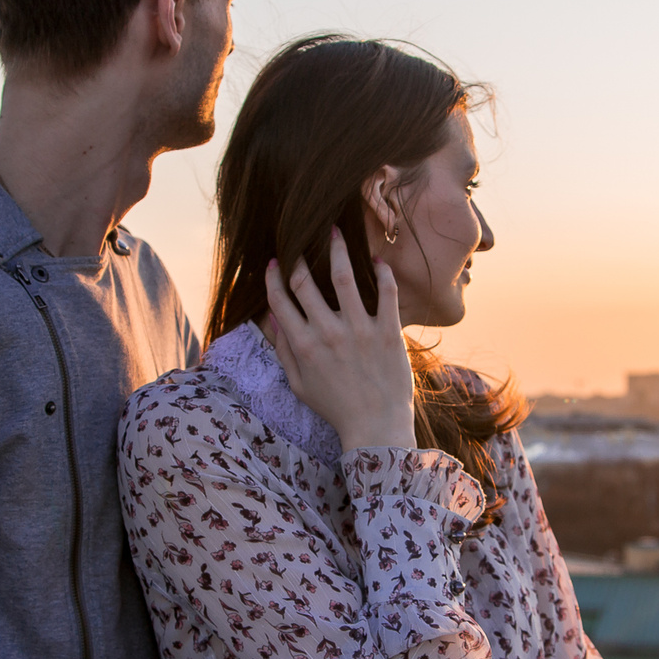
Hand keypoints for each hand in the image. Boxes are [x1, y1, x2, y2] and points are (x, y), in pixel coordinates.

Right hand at [261, 229, 417, 449]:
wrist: (376, 427)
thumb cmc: (336, 407)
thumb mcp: (299, 384)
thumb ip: (284, 350)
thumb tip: (271, 318)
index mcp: (303, 345)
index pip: (280, 300)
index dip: (273, 277)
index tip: (275, 263)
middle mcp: (328, 332)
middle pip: (305, 282)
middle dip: (299, 257)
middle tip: (302, 239)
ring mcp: (359, 330)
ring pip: (344, 277)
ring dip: (337, 249)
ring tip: (334, 231)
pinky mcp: (388, 332)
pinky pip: (386, 291)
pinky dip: (382, 271)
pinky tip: (377, 260)